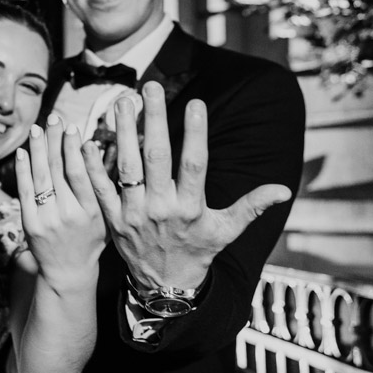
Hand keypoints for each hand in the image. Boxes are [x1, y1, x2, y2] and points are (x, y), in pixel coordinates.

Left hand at [15, 113, 107, 291]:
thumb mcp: (106, 216)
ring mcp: (47, 219)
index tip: (74, 127)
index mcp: (92, 211)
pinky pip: (25, 191)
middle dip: (55, 140)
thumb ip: (103, 187)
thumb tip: (94, 149)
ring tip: (37, 128)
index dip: (75, 148)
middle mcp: (69, 214)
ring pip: (41, 176)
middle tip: (54, 118)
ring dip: (38, 149)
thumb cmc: (91, 240)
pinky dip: (23, 169)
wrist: (68, 272)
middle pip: (59, 169)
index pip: (81, 172)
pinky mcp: (29, 223)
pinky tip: (24, 151)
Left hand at [87, 81, 291, 289]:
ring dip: (122, 132)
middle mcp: (162, 208)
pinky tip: (87, 139)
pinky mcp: (114, 219)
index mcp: (191, 207)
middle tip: (150, 87)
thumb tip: (285, 190)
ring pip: (127, 167)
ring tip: (121, 101)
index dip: (196, 134)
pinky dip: (93, 165)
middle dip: (153, 120)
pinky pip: (100, 188)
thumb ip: (252, 206)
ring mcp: (135, 213)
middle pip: (156, 158)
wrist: (165, 285)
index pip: (195, 165)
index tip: (196, 103)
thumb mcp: (227, 231)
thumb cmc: (198, 250)